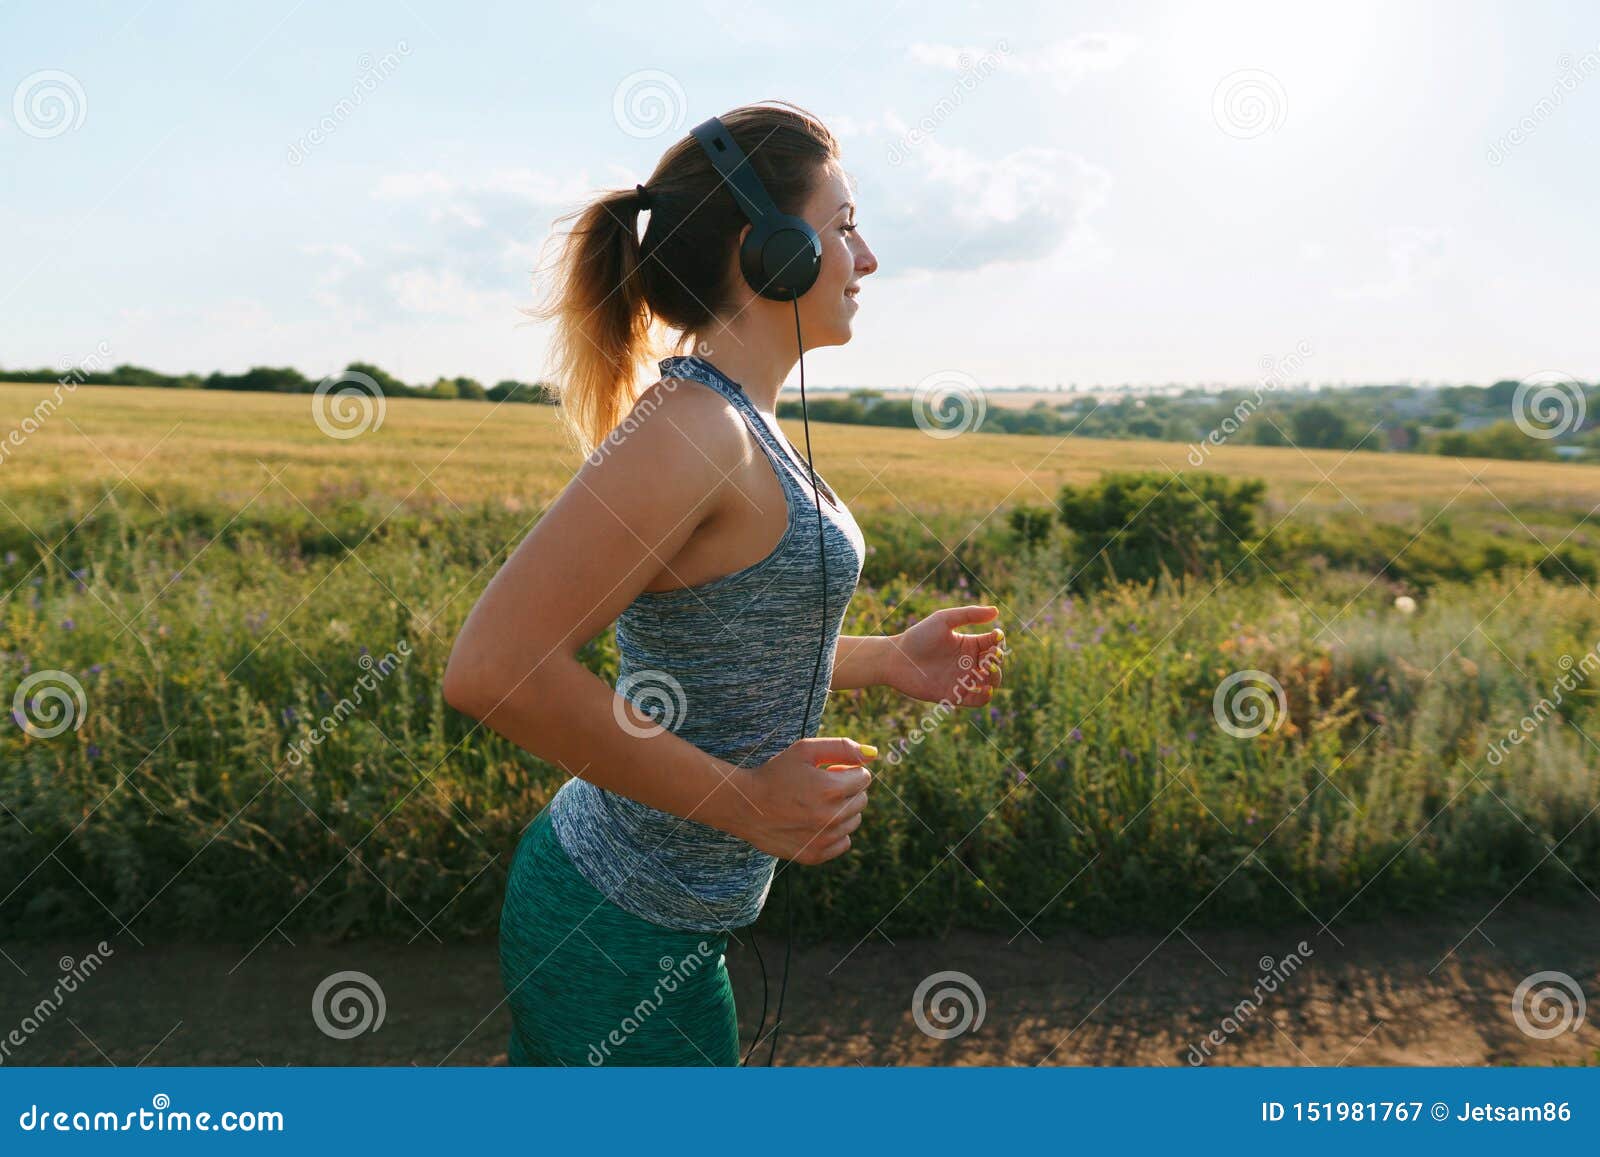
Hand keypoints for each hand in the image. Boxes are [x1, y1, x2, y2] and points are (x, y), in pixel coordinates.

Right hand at [735, 737, 875, 864]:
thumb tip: (871, 753)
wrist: (744, 806)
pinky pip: (844, 842)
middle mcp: (830, 817)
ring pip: (854, 821)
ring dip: (841, 810)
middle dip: (846, 790)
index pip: (864, 778)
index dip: (846, 770)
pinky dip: (834, 832)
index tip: (829, 771)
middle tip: (821, 787)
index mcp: (830, 789)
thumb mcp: (805, 750)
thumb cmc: (775, 774)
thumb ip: (841, 747)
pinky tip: (813, 823)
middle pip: (862, 800)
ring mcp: (823, 840)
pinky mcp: (815, 856)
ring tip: (814, 804)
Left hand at [887, 604, 1005, 704]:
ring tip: (985, 670)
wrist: (896, 659)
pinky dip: (985, 696)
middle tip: (989, 656)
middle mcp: (968, 662)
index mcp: (968, 644)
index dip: (999, 640)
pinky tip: (983, 688)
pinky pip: (978, 700)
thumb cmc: (918, 637)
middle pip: (995, 663)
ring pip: (991, 681)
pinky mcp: (954, 695)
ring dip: (995, 677)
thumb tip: (996, 611)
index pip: (994, 643)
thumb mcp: (943, 619)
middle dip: (998, 659)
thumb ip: (969, 614)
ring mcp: (962, 679)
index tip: (996, 636)